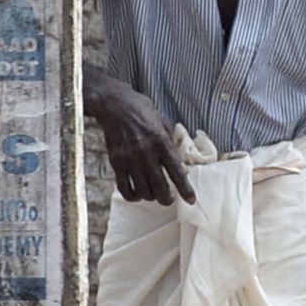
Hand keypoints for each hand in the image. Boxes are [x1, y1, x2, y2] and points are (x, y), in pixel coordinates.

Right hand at [89, 78, 192, 204]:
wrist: (114, 105)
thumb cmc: (142, 111)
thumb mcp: (163, 122)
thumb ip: (171, 143)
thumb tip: (180, 164)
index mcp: (161, 141)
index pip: (177, 171)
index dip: (185, 189)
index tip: (191, 200)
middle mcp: (146, 153)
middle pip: (159, 187)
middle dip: (167, 199)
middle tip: (169, 198)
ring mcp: (130, 159)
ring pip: (143, 191)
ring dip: (150, 196)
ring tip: (153, 193)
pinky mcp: (116, 162)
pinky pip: (124, 188)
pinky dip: (132, 196)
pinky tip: (137, 194)